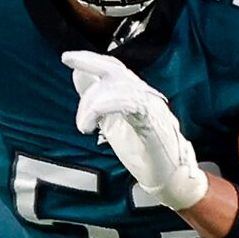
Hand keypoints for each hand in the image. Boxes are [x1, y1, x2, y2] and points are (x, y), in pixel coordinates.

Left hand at [63, 49, 208, 208]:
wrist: (170, 179)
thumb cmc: (144, 153)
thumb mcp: (114, 124)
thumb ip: (99, 102)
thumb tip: (80, 78)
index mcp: (136, 98)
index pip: (115, 70)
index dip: (92, 60)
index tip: (68, 58)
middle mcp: (146, 98)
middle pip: (117, 71)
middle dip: (91, 62)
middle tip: (68, 60)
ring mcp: (152, 110)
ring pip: (121, 88)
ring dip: (93, 103)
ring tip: (83, 125)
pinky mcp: (154, 125)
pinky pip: (131, 105)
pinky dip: (107, 108)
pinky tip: (92, 123)